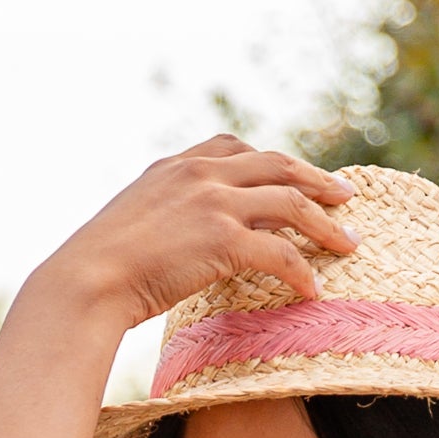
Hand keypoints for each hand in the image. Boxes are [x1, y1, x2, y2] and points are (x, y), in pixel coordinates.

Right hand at [44, 136, 356, 330]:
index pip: (235, 148)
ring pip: (290, 204)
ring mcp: (212, 202)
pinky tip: (315, 290)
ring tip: (351, 244)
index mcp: (176, 166)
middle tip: (347, 196)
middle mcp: (199, 174)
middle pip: (277, 166)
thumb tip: (175, 241)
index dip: (274, 161)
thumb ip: (163, 216)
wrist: (87, 280)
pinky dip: (304, 271)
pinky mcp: (221, 238)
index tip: (298, 175)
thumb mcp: (133, 224)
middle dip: (317, 180)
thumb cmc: (100, 268)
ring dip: (326, 224)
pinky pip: (281, 253)